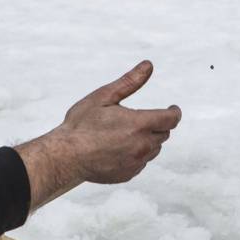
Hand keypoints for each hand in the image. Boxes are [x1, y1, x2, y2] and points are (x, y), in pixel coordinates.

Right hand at [15, 61, 180, 210]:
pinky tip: (118, 149)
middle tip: (141, 118)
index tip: (172, 108)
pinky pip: (141, 163)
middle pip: (163, 134)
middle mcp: (142, 146)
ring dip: (148, 140)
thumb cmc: (81, 124)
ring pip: (153, 149)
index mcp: (139, 124)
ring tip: (126, 134)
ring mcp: (136, 162)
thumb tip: (149, 65)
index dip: (174, 112)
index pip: (171, 119)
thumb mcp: (104, 96)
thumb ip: (129, 82)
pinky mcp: (128, 174)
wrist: (64, 156)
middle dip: (157, 125)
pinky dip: (136, 155)